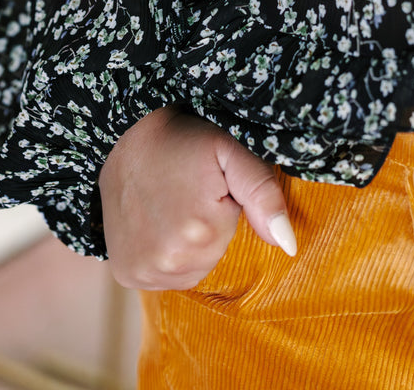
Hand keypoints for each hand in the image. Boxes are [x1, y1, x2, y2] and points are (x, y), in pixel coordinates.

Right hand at [98, 106, 296, 289]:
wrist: (125, 136)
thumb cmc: (183, 140)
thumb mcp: (230, 152)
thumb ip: (264, 195)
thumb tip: (288, 245)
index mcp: (201, 232)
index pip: (231, 234)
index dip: (222, 207)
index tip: (204, 184)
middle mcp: (169, 260)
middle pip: (211, 256)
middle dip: (205, 227)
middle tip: (185, 193)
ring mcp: (144, 270)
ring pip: (190, 269)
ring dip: (186, 244)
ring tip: (170, 207)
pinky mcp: (127, 274)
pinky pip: (164, 277)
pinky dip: (164, 255)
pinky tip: (155, 225)